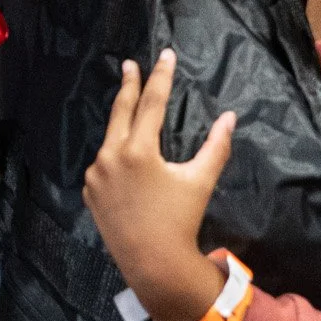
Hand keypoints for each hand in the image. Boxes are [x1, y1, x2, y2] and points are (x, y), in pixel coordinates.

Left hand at [82, 50, 235, 320]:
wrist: (154, 265)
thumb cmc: (180, 221)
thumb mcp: (200, 181)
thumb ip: (216, 146)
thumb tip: (230, 117)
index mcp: (138, 150)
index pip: (151, 102)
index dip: (160, 77)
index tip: (164, 55)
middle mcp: (111, 156)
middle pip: (121, 111)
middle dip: (128, 85)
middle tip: (129, 64)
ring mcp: (96, 174)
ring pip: (110, 139)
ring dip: (122, 124)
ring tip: (131, 111)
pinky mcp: (89, 191)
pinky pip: (103, 164)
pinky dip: (114, 155)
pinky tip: (123, 156)